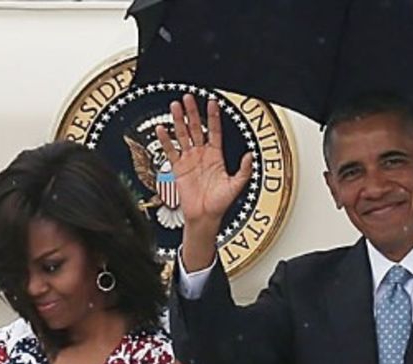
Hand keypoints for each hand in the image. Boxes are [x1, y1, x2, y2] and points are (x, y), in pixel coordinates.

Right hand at [158, 93, 252, 231]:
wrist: (204, 217)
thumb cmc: (220, 204)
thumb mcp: (236, 186)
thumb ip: (244, 170)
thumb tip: (250, 156)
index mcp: (216, 156)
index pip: (214, 131)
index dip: (213, 117)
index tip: (212, 102)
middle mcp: (202, 154)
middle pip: (196, 128)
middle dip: (192, 112)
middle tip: (188, 97)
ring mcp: (189, 159)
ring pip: (183, 135)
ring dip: (178, 121)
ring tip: (175, 106)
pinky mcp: (178, 168)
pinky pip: (171, 151)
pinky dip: (166, 140)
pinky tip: (162, 129)